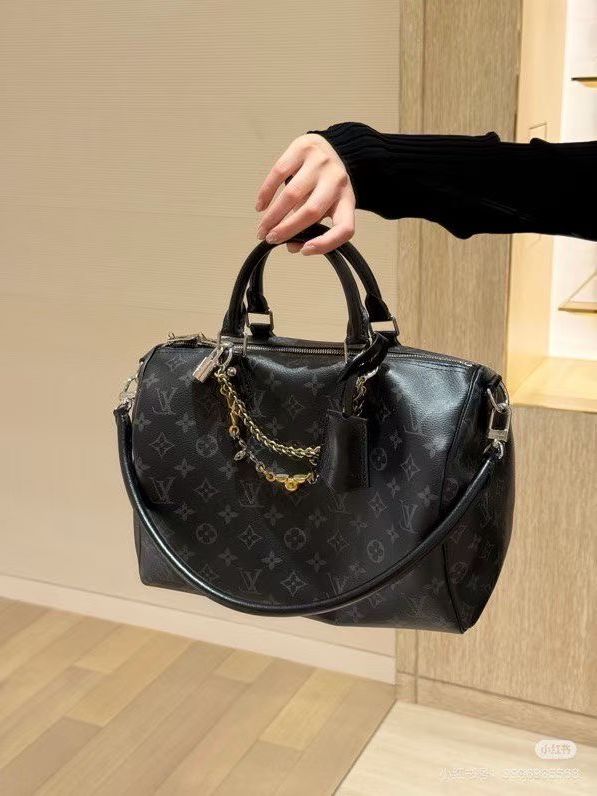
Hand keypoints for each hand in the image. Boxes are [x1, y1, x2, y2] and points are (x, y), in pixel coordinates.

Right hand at [255, 133, 355, 254]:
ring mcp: (320, 163)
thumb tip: (291, 246)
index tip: (304, 250)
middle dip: (287, 229)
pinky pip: (279, 173)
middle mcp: (337, 180)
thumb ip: (311, 226)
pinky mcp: (302, 148)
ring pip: (292, 194)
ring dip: (273, 215)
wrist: (331, 147)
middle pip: (312, 211)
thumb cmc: (325, 185)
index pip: (344, 228)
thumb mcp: (327, 205)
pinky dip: (266, 193)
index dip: (326, 244)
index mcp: (347, 200)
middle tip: (271, 239)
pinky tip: (260, 206)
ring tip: (262, 228)